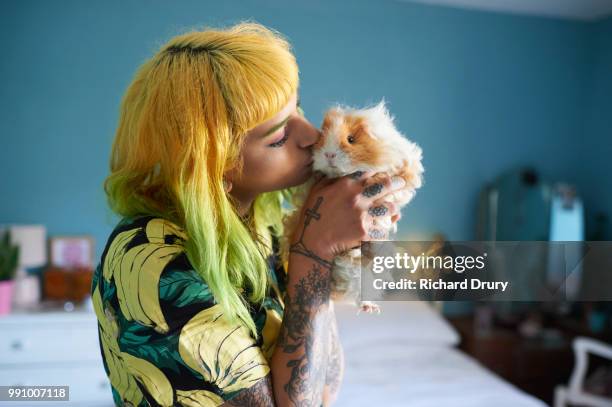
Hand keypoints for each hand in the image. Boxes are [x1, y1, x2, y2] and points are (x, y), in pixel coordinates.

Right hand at [289, 170, 405, 261]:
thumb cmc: (313, 214)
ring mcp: (363, 214)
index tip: (384, 172)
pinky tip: (388, 228)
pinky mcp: (365, 231)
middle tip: (402, 183)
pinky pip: (383, 229)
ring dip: (393, 208)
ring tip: (395, 208)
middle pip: (385, 186)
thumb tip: (337, 167)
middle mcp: (357, 197)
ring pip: (389, 208)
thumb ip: (330, 178)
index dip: (379, 171)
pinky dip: (386, 229)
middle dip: (397, 183)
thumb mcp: (318, 190)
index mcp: (346, 184)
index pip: (369, 171)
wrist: (313, 241)